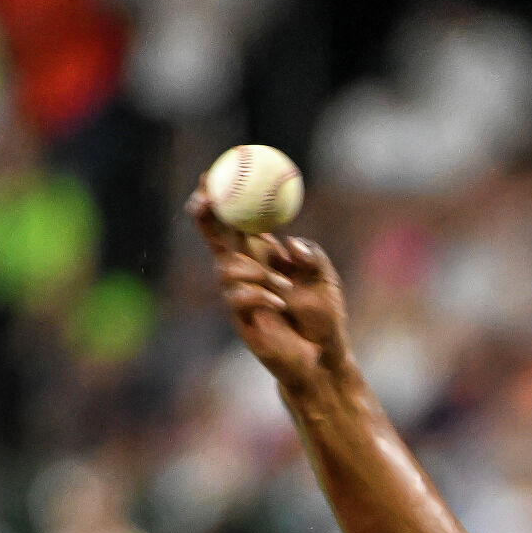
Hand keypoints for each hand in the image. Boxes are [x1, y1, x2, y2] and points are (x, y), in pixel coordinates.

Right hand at [187, 182, 346, 394]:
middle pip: (216, 237)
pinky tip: (280, 304)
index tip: (213, 173)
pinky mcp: (242, 321)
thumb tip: (289, 243)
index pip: (238, 222)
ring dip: (254, 272)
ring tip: (284, 288)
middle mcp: (246, 272)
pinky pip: (238, 298)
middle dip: (207, 215)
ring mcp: (240, 296)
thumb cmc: (323, 317)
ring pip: (226, 269)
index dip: (224, 198)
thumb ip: (312, 256)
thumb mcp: (326, 279)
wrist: (322, 359)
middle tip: (205, 199)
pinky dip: (259, 296)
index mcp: (264, 256)